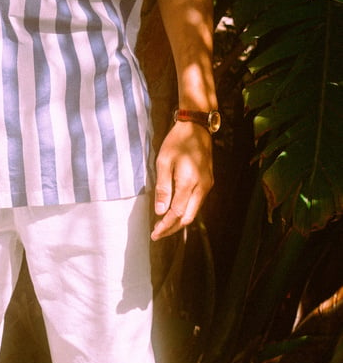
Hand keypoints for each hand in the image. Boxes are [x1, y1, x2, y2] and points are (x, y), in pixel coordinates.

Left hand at [151, 120, 213, 240]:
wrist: (197, 127)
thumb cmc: (177, 141)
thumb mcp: (164, 161)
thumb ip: (163, 187)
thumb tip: (160, 211)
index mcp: (189, 182)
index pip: (176, 213)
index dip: (165, 226)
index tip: (154, 234)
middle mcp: (202, 187)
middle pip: (187, 217)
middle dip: (173, 228)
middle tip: (158, 234)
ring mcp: (207, 185)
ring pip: (194, 212)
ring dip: (179, 221)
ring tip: (164, 225)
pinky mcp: (209, 182)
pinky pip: (197, 203)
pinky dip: (186, 211)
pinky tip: (175, 211)